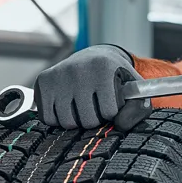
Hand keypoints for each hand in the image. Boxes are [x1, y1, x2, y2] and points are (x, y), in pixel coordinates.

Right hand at [33, 44, 151, 130]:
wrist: (92, 57)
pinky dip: (58, 119)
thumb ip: (139, 107)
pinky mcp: (42, 81)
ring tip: (83, 105)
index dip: (112, 112)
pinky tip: (67, 106)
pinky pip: (49, 119)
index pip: (109, 112)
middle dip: (95, 119)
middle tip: (96, 105)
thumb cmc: (115, 77)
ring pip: (67, 123)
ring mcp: (58, 75)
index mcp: (103, 68)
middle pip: (87, 121)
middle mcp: (78, 69)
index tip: (111, 101)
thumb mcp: (134, 87)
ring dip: (77, 121)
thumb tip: (120, 125)